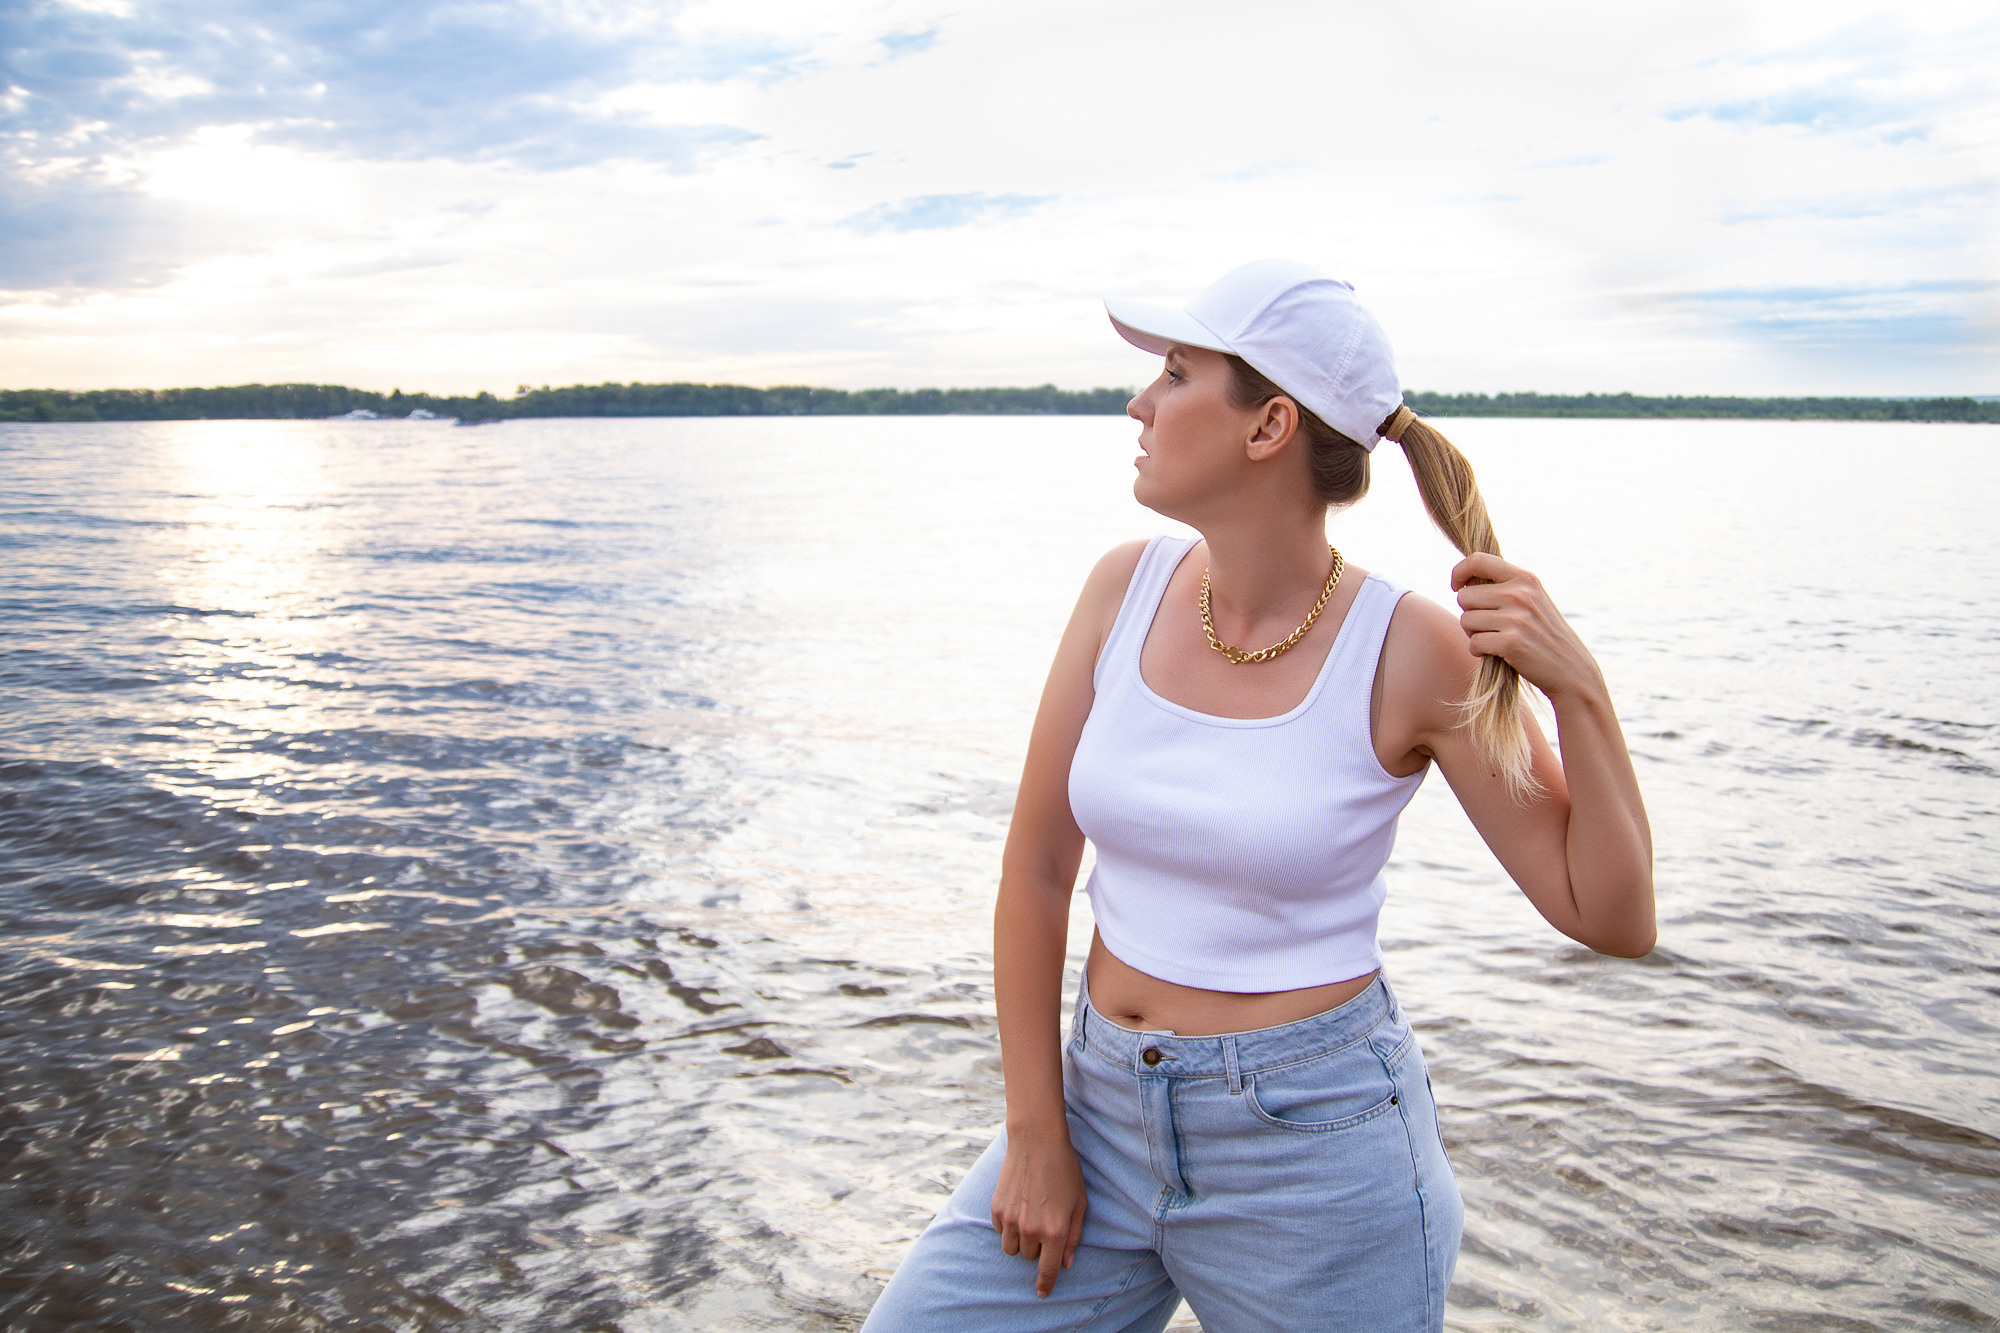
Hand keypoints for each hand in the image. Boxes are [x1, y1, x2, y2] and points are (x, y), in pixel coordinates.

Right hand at [990, 1128, 1087, 1297]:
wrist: (1036, 1140)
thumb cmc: (1064, 1170)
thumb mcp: (1080, 1203)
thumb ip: (1074, 1236)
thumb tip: (1067, 1263)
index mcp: (1055, 1231)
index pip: (1047, 1270)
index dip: (1045, 1285)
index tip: (1042, 1292)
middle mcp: (1031, 1230)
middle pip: (1030, 1258)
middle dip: (1038, 1248)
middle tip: (1044, 1225)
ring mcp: (1011, 1219)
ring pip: (1011, 1249)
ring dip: (1021, 1241)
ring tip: (1030, 1218)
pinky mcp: (997, 1208)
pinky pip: (1000, 1231)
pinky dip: (1008, 1226)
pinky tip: (1018, 1206)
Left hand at [1451, 552, 1605, 701]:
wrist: (1571, 670)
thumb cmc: (1544, 636)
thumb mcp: (1532, 601)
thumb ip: (1503, 587)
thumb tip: (1463, 582)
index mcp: (1525, 579)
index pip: (1478, 560)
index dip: (1459, 572)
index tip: (1457, 586)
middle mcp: (1521, 594)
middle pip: (1464, 597)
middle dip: (1469, 614)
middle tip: (1488, 626)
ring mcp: (1516, 617)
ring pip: (1466, 620)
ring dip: (1474, 634)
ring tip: (1496, 639)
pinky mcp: (1511, 642)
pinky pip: (1474, 643)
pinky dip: (1479, 650)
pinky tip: (1498, 653)